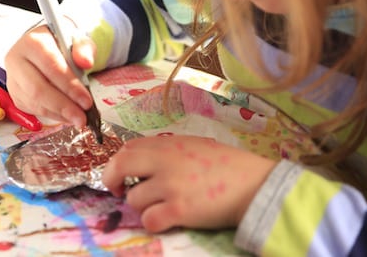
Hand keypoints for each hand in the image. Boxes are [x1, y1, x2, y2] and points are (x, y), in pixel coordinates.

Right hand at [4, 25, 95, 126]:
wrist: (47, 46)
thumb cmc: (62, 44)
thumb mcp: (78, 40)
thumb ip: (83, 49)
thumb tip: (86, 62)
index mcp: (32, 42)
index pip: (51, 67)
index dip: (70, 86)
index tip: (87, 101)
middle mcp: (17, 60)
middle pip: (38, 89)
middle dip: (62, 106)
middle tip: (82, 117)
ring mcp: (13, 79)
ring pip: (34, 102)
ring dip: (58, 114)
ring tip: (77, 118)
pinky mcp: (15, 94)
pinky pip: (32, 109)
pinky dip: (52, 115)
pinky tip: (66, 115)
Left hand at [102, 135, 276, 231]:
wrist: (254, 184)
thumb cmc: (226, 164)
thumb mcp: (193, 145)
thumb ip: (166, 151)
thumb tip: (141, 163)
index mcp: (168, 145)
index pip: (127, 148)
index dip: (118, 162)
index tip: (121, 173)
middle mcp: (165, 162)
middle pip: (120, 166)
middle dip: (111, 180)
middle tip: (118, 190)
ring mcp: (170, 186)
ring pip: (133, 199)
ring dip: (142, 205)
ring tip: (161, 205)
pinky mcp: (179, 210)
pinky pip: (148, 220)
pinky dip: (153, 222)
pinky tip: (167, 219)